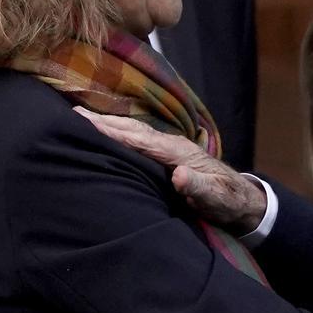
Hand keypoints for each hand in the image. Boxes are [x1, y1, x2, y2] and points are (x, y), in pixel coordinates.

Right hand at [74, 107, 266, 232]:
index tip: (85, 122)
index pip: (138, 139)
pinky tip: (106, 135)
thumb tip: (179, 176)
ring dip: (109, 124)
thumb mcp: (216, 198)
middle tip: (70, 111)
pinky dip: (119, 134)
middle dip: (103, 121)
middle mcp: (171, 145)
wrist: (242, 200)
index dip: (112, 130)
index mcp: (177, 152)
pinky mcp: (166, 156)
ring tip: (79, 118)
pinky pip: (137, 141)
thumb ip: (199, 188)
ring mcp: (169, 149)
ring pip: (133, 132)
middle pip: (132, 129)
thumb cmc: (228, 201)